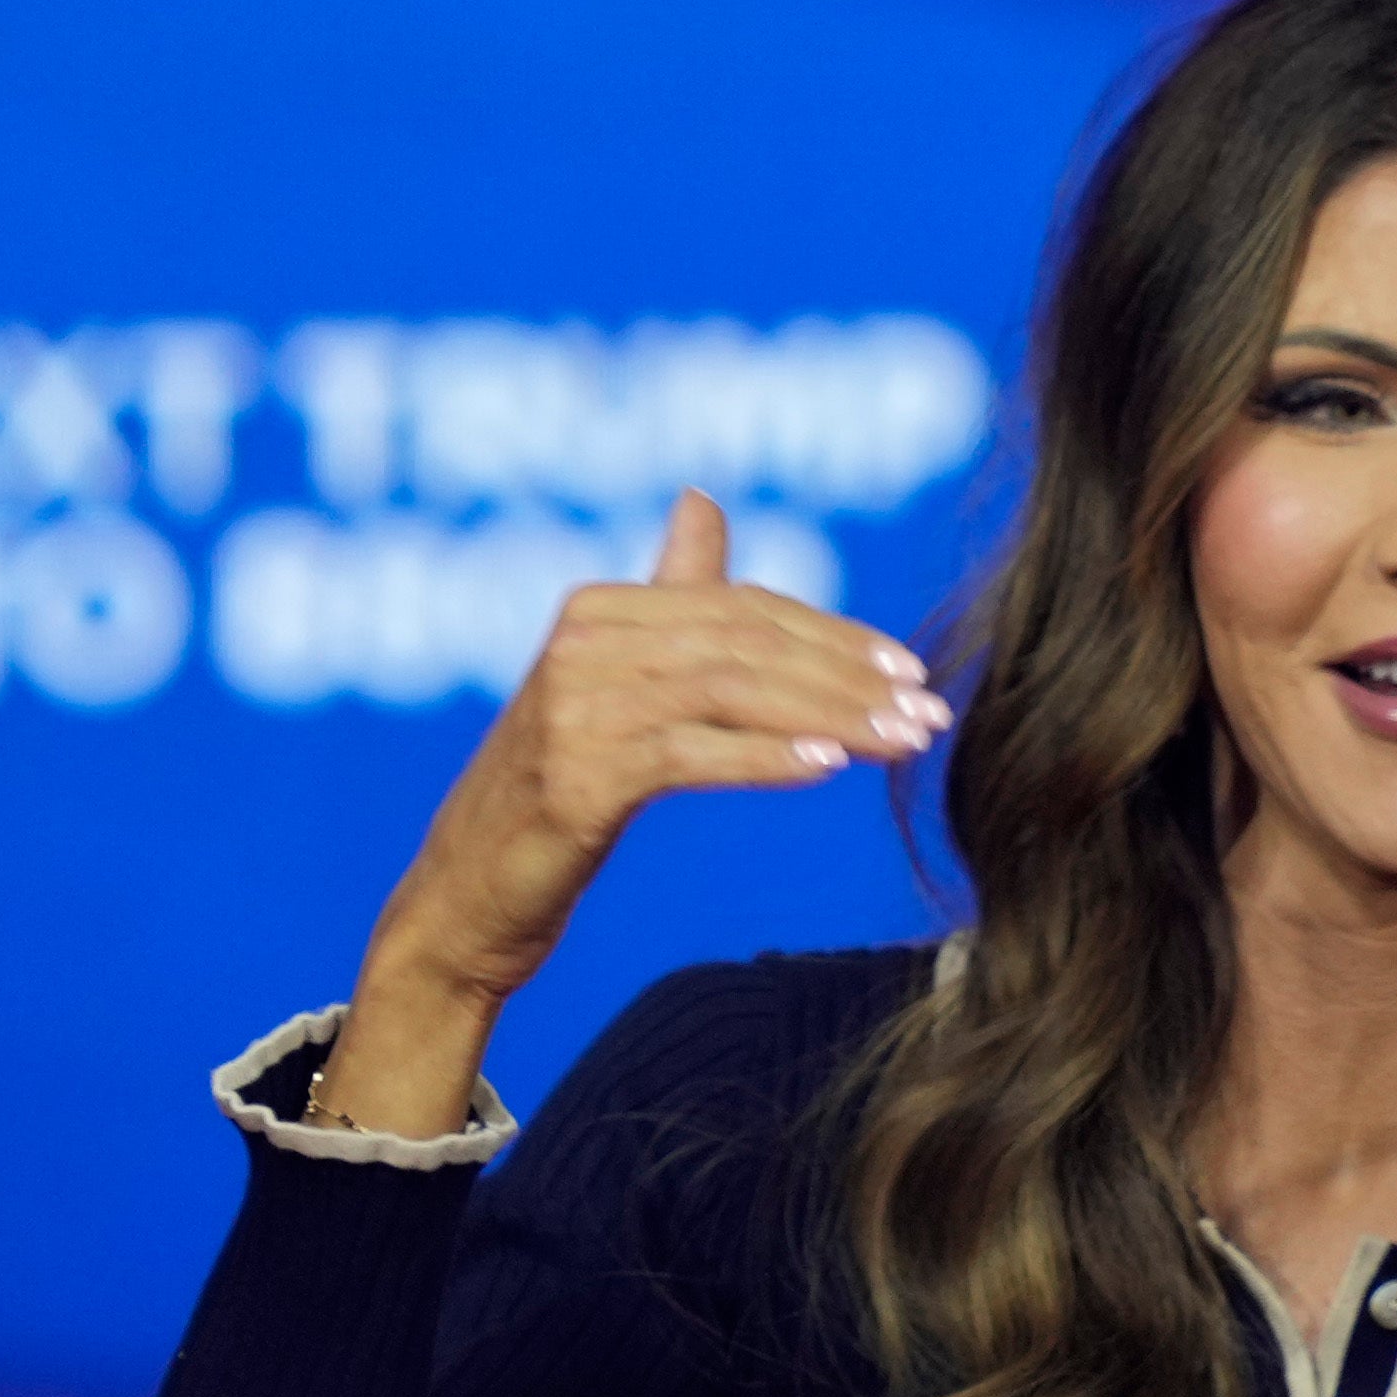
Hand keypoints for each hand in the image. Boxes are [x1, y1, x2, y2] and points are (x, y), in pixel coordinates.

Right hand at [326, 492, 946, 1131]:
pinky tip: (827, 766)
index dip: (836, 638)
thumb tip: (702, 501)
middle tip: (929, 713)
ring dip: (830, 717)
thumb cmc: (559, 787)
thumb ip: (668, 595)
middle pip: (747, 646)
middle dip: (850, 679)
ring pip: (729, 694)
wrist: (467, 896)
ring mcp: (571, 709)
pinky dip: (764, 756)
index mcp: (601, 611)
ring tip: (902, 742)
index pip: (744, 610)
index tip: (912, 672)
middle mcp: (582, 644)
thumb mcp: (614, 683)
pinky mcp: (572, 779)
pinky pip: (688, 755)